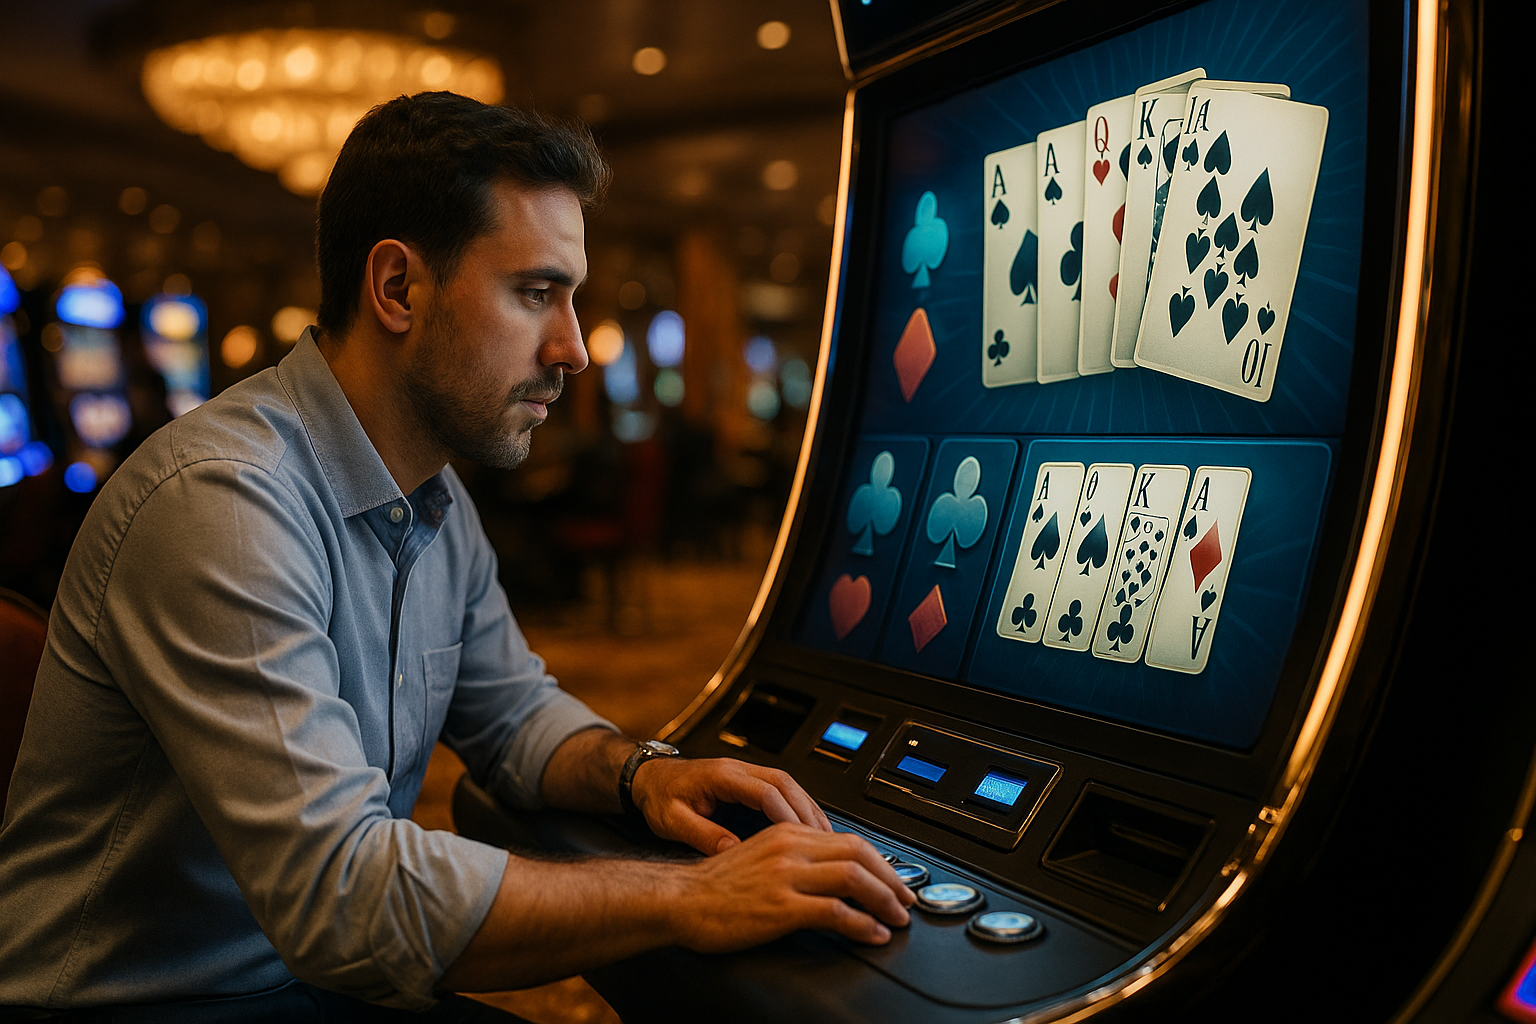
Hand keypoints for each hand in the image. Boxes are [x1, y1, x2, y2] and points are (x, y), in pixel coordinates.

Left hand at [631, 756, 831, 854]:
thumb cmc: (659, 797)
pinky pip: (782, 789)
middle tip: (825, 842)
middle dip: (807, 812)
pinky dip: (799, 807)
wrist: (648, 778)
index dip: (786, 816)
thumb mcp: (673, 821)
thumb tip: (732, 852)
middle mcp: (738, 769)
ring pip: (789, 784)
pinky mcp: (748, 780)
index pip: (765, 791)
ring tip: (825, 838)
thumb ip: (702, 835)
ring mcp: (745, 772)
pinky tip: (808, 828)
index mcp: (721, 776)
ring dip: (808, 809)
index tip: (799, 841)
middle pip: (785, 784)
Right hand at [669, 823, 915, 949]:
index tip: (893, 880)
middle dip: (891, 878)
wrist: (678, 900)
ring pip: (853, 877)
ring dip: (884, 899)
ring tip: (896, 918)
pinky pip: (835, 912)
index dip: (879, 861)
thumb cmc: (714, 886)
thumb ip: (793, 857)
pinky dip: (862, 924)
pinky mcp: (781, 906)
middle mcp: (790, 848)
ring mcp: (786, 876)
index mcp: (786, 833)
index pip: (848, 839)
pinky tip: (872, 934)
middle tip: (906, 900)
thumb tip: (830, 874)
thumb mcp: (759, 856)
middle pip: (858, 852)